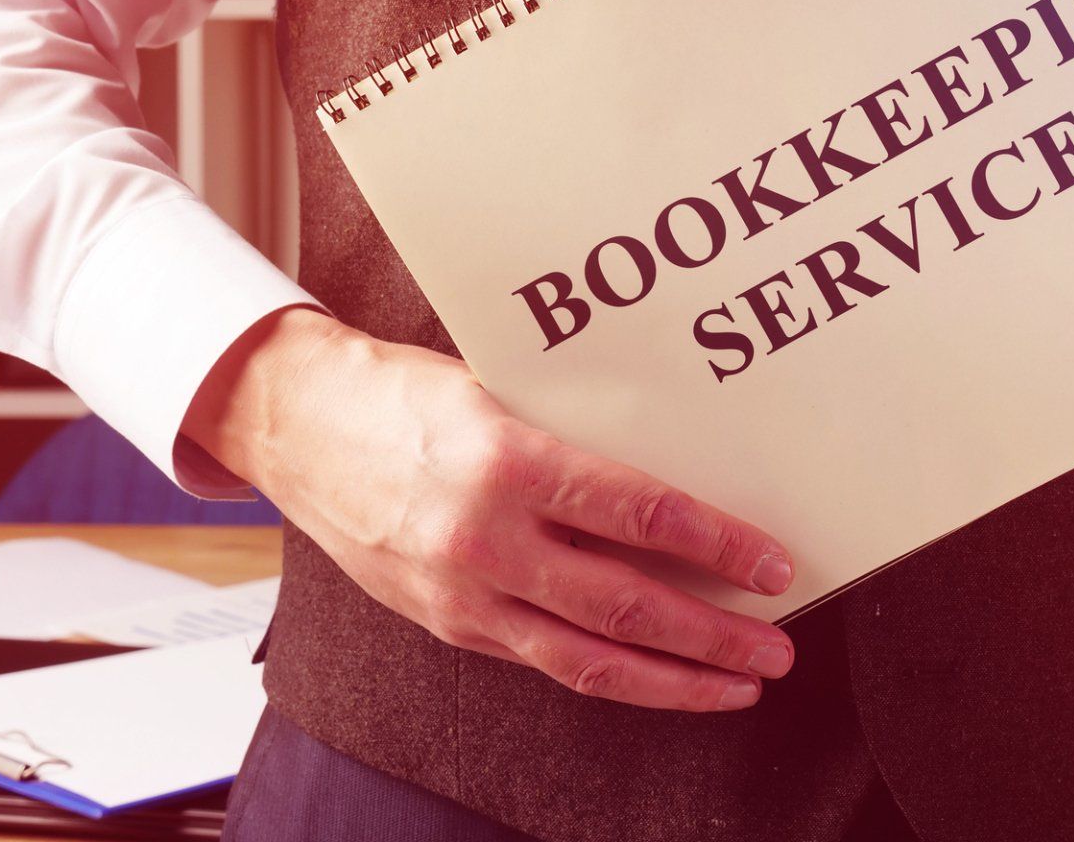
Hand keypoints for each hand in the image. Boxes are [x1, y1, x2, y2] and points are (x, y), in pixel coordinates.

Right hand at [183, 306, 795, 710]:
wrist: (298, 427)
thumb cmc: (403, 392)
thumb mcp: (501, 390)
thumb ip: (577, 435)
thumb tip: (678, 468)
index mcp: (508, 463)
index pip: (642, 514)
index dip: (718, 544)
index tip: (773, 563)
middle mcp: (486, 539)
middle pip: (627, 604)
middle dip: (714, 634)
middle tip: (775, 647)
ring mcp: (462, 593)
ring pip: (589, 659)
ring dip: (674, 679)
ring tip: (737, 683)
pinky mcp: (447, 623)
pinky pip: (544, 660)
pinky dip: (609, 673)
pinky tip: (655, 676)